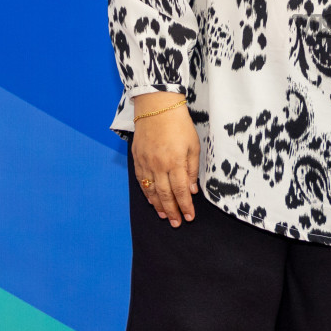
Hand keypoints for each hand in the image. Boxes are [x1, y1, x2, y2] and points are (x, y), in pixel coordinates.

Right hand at [130, 93, 199, 227]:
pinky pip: (141, 181)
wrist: (157, 107)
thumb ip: (192, 169)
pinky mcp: (137, 158)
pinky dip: (146, 193)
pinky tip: (151, 200)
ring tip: (164, 216)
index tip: (189, 217)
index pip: (181, 191)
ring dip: (158, 206)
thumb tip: (192, 190)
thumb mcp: (193, 145)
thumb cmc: (179, 124)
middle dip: (172, 211)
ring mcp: (146, 163)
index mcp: (175, 163)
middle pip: (165, 195)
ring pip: (151, 191)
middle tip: (176, 223)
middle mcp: (159, 166)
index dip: (185, 206)